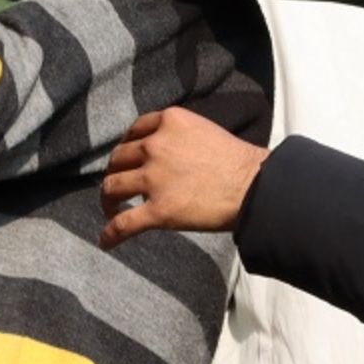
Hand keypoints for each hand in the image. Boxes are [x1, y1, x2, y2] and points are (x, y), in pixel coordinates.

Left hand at [101, 108, 266, 244]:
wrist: (257, 187)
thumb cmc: (240, 163)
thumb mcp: (206, 131)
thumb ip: (180, 136)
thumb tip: (170, 156)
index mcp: (169, 122)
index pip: (135, 130)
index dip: (126, 146)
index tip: (126, 158)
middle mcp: (156, 146)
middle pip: (118, 158)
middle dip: (115, 172)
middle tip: (118, 186)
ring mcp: (154, 178)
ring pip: (112, 187)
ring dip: (107, 200)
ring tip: (111, 210)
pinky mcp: (159, 210)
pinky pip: (124, 224)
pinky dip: (111, 234)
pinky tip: (106, 242)